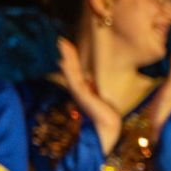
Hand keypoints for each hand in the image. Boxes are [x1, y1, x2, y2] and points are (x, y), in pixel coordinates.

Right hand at [57, 37, 121, 153]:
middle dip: (67, 54)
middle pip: (70, 68)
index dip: (72, 57)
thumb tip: (100, 79)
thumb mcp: (105, 98)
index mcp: (84, 89)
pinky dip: (70, 68)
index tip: (67, 44)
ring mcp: (78, 93)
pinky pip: (74, 79)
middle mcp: (78, 90)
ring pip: (71, 71)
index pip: (76, 70)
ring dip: (67, 57)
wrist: (108, 130)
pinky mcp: (82, 96)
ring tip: (63, 43)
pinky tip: (65, 60)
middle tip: (61, 40)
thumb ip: (100, 90)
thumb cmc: (108, 115)